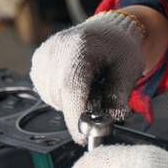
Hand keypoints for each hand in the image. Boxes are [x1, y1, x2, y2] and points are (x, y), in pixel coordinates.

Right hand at [29, 11, 146, 143]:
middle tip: (99, 99)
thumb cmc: (120, 47)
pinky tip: (75, 84)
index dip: (75, 116)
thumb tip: (110, 120)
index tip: (83, 137)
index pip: (71, 87)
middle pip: (61, 96)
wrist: (109, 29)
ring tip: (89, 86)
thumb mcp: (129, 70)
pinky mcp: (38, 62)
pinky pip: (46, 92)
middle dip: (79, 110)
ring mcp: (44, 55)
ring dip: (70, 103)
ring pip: (52, 98)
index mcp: (80, 47)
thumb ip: (119, 96)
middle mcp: (56, 48)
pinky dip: (61, 96)